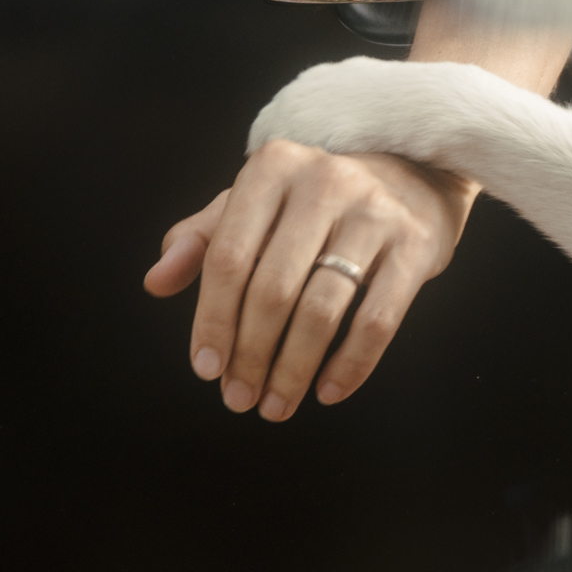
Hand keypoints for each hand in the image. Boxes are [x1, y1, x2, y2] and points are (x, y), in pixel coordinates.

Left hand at [144, 140, 475, 420]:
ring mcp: (374, 213)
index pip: (230, 256)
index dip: (213, 319)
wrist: (409, 174)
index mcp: (272, 167)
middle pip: (273, 289)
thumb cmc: (312, 199)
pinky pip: (377, 321)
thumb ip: (202, 240)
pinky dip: (350, 366)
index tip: (206, 368)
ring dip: (293, 370)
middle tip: (238, 398)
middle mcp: (323, 182)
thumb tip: (155, 282)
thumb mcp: (253, 204)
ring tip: (275, 404)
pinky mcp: (415, 246)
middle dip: (251, 355)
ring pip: (322, 310)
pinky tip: (327, 391)